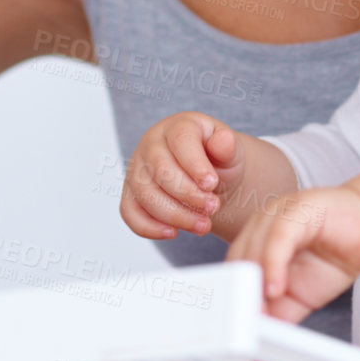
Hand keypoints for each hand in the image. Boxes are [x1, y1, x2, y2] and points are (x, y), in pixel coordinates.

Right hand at [120, 111, 244, 239]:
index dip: (195, 164)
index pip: (180, 140)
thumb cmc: (216, 160)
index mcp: (177, 127)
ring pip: (145, 194)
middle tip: (214, 207)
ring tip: (203, 225)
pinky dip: (149, 227)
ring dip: (175, 215)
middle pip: (160, 169)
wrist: (207, 178)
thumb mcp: (230, 150)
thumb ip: (227, 147)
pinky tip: (173, 233)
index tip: (212, 184)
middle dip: (188, 194)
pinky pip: (129, 212)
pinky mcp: (131, 194)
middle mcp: (151, 144)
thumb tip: (224, 141)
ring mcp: (137, 170)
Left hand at [225, 186, 359, 322]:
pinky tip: (276, 288)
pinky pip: (278, 238)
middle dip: (239, 293)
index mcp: (257, 242)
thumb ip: (280, 312)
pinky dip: (273, 265)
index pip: (233, 268)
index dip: (232, 295)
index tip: (233, 323)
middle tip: (242, 322)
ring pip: (254, 247)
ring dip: (254, 282)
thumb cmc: (334, 257)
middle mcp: (262, 225)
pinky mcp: (299, 209)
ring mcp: (278, 213)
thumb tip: (259, 335)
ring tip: (259, 310)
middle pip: (238, 258)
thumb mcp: (302, 296)